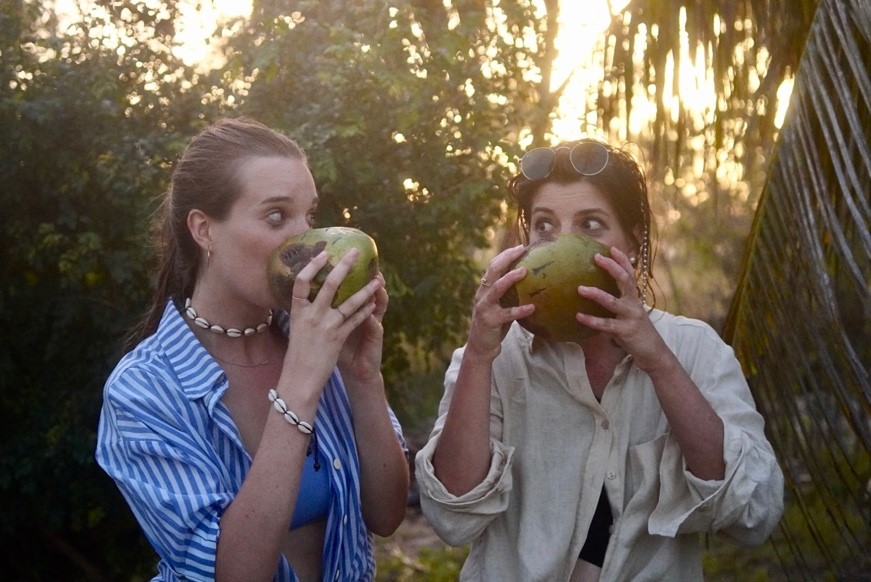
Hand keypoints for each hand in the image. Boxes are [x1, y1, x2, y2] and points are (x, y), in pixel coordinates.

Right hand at [285, 249, 377, 389]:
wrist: (300, 378)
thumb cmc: (297, 354)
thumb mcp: (296, 328)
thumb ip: (305, 312)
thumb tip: (308, 295)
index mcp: (297, 311)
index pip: (301, 282)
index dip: (312, 265)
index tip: (323, 253)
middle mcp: (311, 315)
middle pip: (329, 284)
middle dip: (344, 266)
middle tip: (355, 252)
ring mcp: (325, 326)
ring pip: (349, 302)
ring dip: (366, 290)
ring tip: (377, 280)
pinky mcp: (338, 338)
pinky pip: (355, 320)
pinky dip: (365, 311)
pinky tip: (373, 303)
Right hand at [467, 245, 535, 359]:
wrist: (480, 349)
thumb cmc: (494, 326)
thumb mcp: (500, 307)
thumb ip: (510, 296)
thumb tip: (532, 284)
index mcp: (484, 290)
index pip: (493, 266)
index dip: (505, 255)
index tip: (520, 246)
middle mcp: (482, 295)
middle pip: (492, 271)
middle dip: (506, 258)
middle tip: (522, 249)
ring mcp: (484, 308)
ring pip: (496, 288)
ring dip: (510, 278)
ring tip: (524, 271)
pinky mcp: (489, 321)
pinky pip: (507, 314)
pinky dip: (519, 310)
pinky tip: (532, 308)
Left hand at [575, 246, 666, 370]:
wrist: (655, 354)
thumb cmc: (637, 333)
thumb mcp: (629, 315)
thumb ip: (618, 305)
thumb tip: (598, 296)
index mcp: (634, 299)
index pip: (630, 274)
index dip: (622, 261)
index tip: (612, 248)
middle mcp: (634, 304)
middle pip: (625, 280)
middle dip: (611, 267)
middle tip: (596, 257)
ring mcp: (631, 317)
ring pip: (612, 302)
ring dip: (596, 294)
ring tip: (580, 288)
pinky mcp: (625, 331)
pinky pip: (606, 325)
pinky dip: (592, 320)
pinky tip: (579, 316)